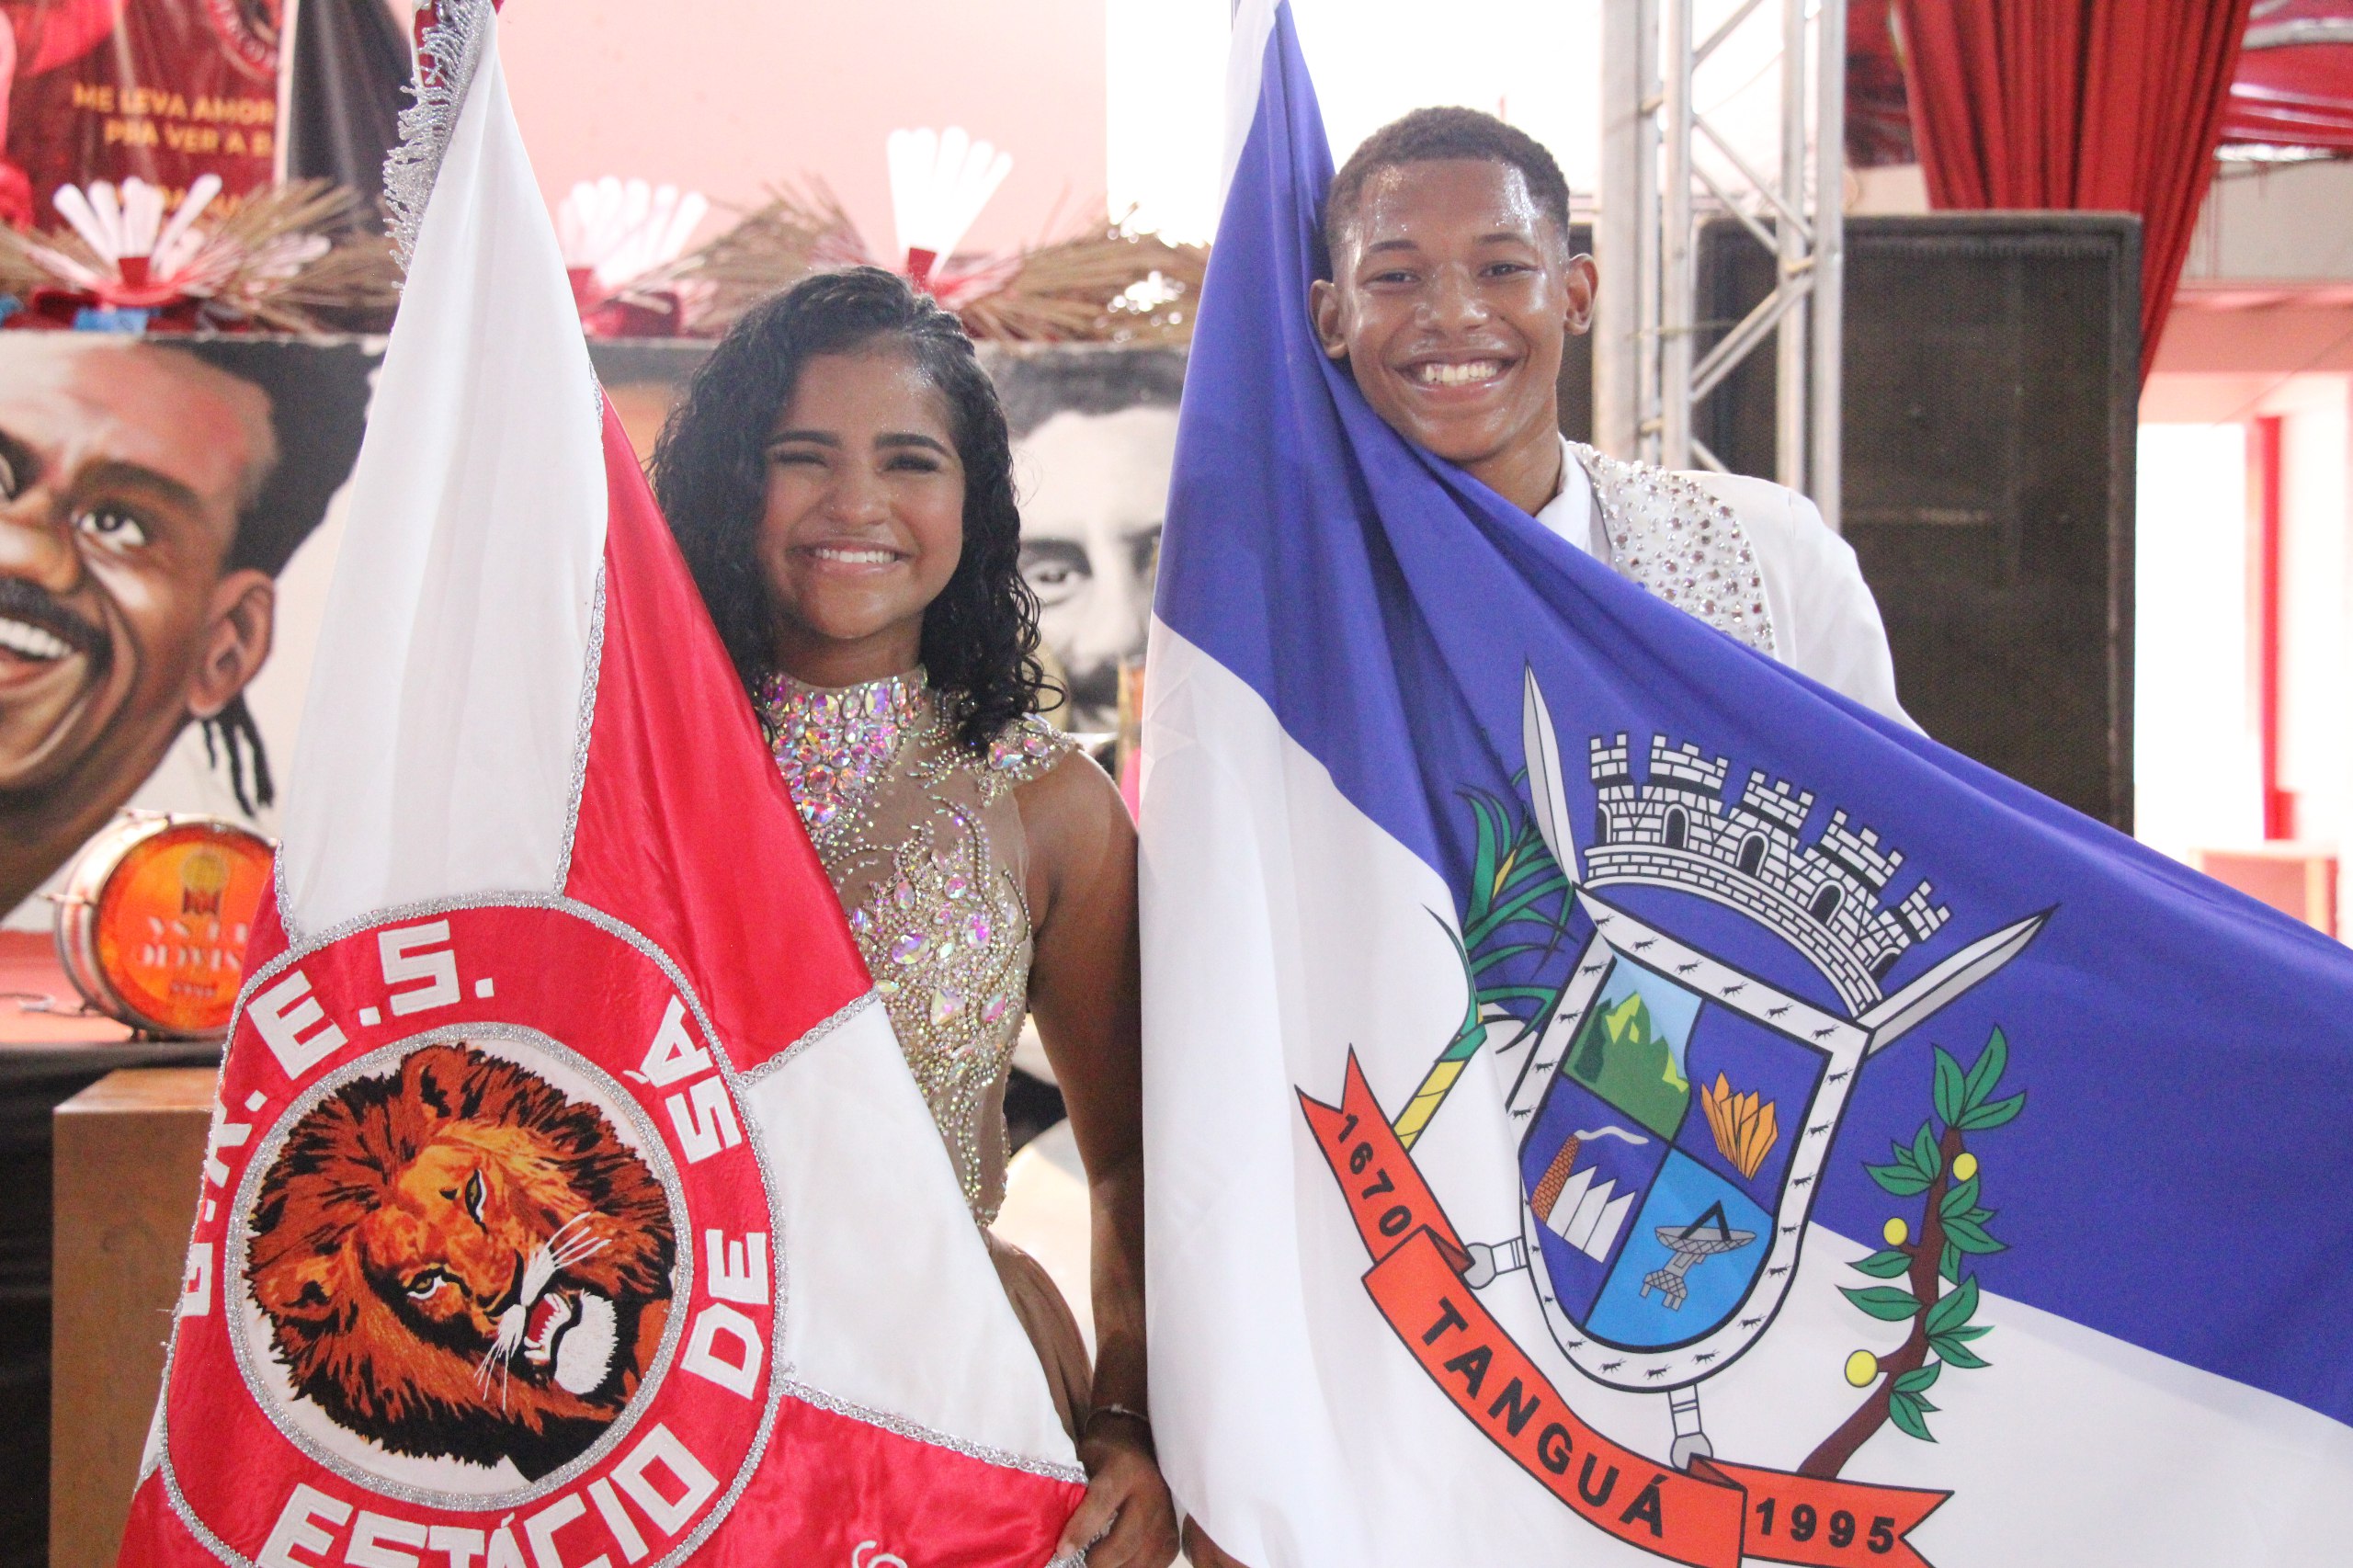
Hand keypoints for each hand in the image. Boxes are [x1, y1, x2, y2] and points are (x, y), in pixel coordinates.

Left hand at [1053, 1419, 1177, 1567]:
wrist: (1140, 1441)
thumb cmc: (1104, 1453)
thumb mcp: (1085, 1460)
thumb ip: (1075, 1492)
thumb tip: (1053, 1530)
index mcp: (1124, 1468)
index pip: (1102, 1503)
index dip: (1081, 1530)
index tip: (1062, 1551)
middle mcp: (1151, 1491)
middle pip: (1127, 1539)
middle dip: (1101, 1560)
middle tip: (1083, 1562)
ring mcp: (1167, 1512)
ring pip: (1145, 1556)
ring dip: (1120, 1567)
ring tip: (1100, 1562)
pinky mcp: (1175, 1529)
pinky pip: (1159, 1560)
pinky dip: (1139, 1567)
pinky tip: (1122, 1563)